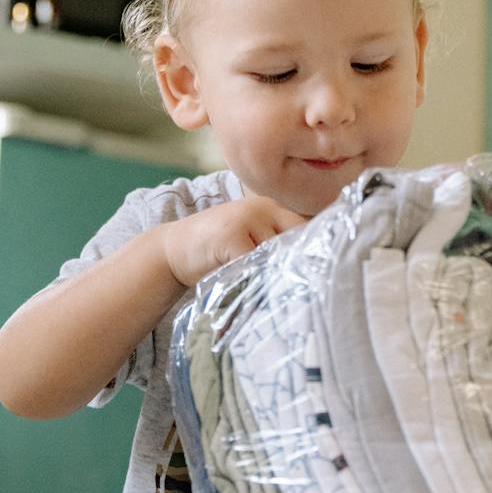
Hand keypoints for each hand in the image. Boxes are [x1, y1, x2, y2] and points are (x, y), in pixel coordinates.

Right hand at [160, 196, 309, 286]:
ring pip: (276, 255)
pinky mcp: (232, 235)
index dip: (312, 251)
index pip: (306, 227)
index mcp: (272, 206)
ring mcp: (246, 218)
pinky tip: (242, 283)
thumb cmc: (217, 250)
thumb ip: (277, 243)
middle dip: (294, 265)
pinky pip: (255, 264)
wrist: (174, 250)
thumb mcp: (251, 239)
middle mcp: (262, 206)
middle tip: (294, 286)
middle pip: (295, 241)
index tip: (317, 272)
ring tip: (258, 284)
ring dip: (272, 275)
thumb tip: (315, 266)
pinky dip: (252, 278)